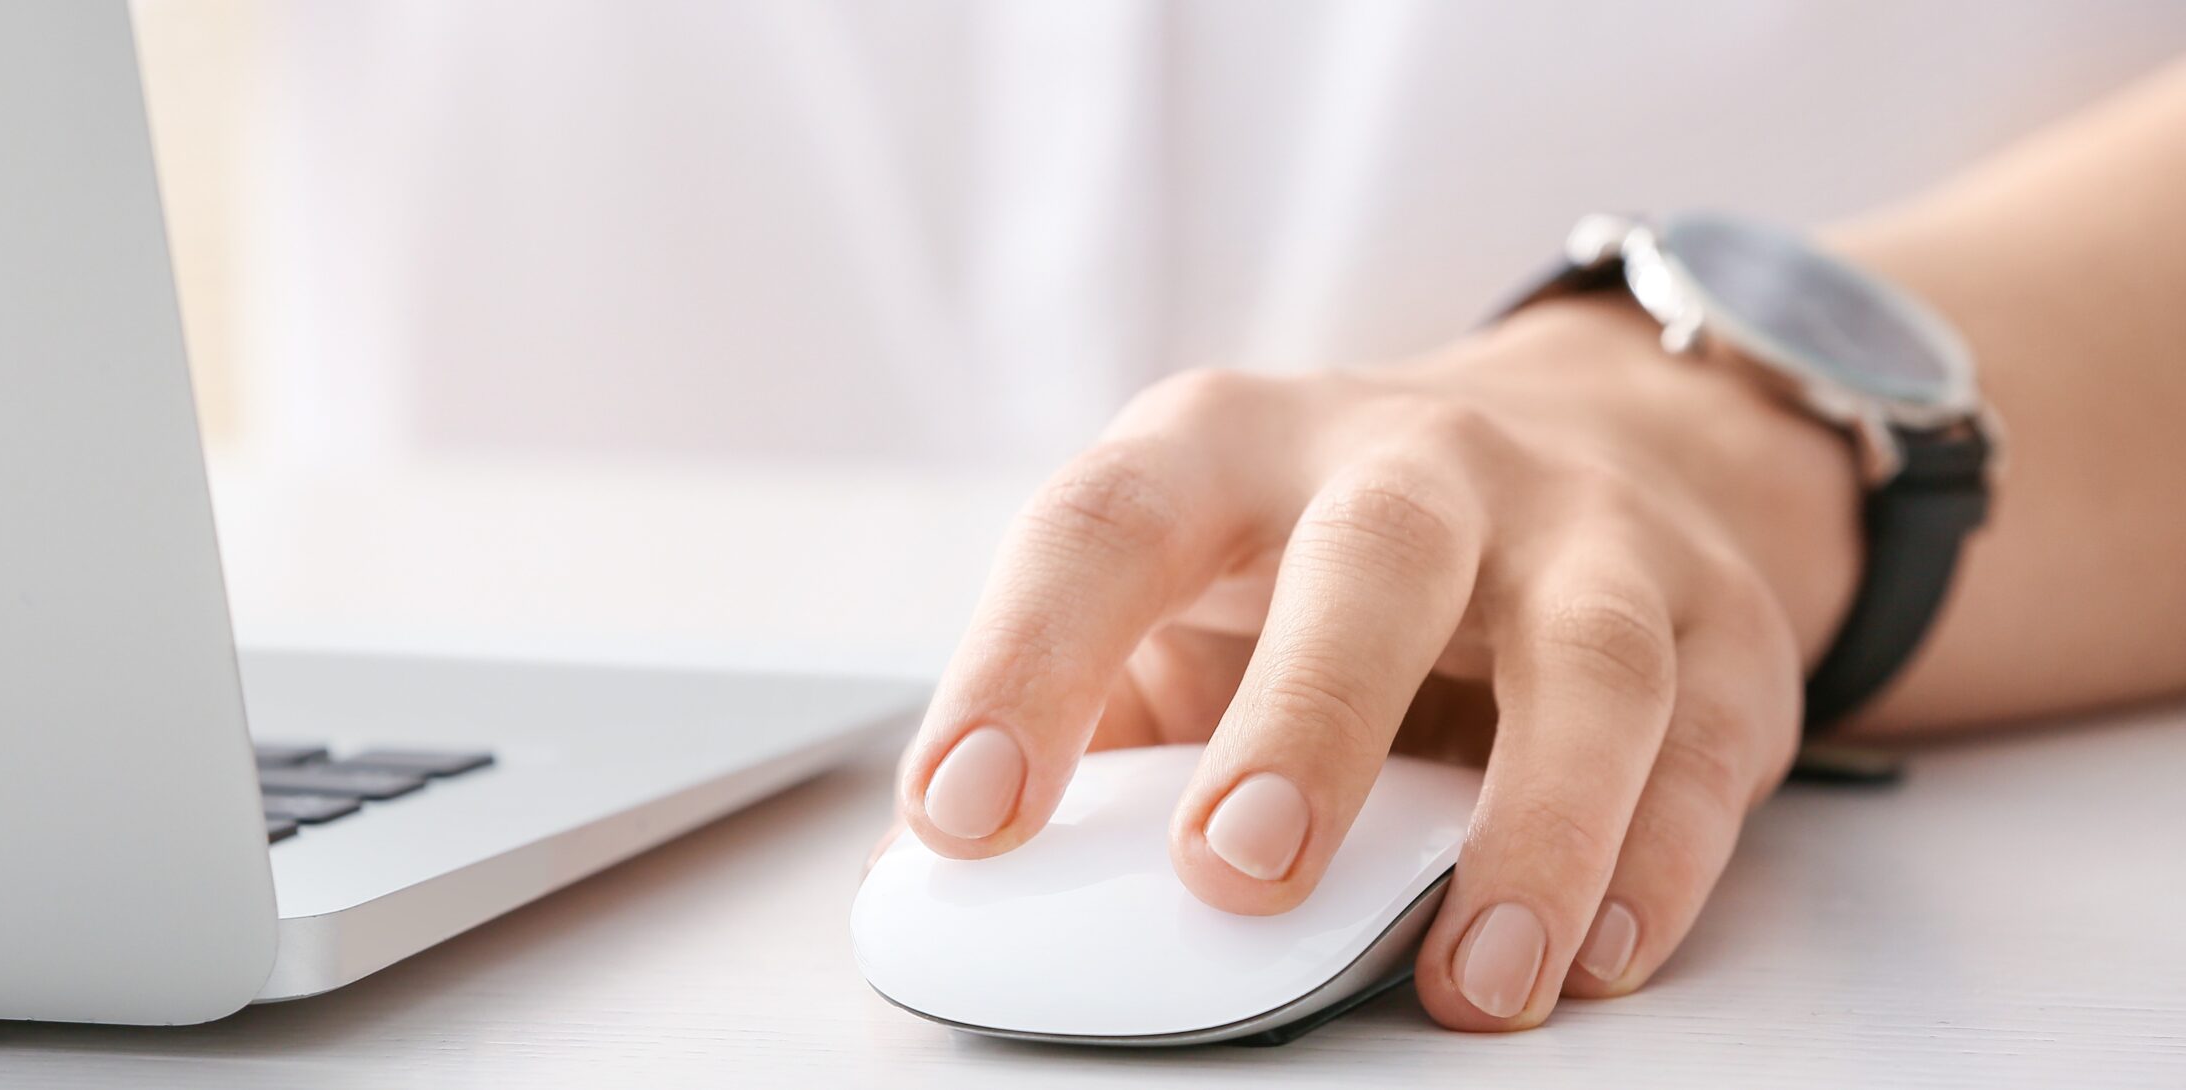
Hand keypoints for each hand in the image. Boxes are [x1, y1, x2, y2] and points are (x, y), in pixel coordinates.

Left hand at [884, 297, 1864, 1029]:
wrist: (1586, 439)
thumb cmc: (1319, 562)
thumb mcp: (1189, 597)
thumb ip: (1104, 722)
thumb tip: (964, 892)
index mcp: (1228, 450)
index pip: (1106, 528)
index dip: (1026, 664)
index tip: (962, 817)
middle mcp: (1411, 461)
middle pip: (1372, 562)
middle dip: (1306, 718)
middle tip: (1236, 871)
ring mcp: (1582, 526)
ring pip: (1586, 655)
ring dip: (1531, 827)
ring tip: (1467, 979)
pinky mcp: (1716, 615)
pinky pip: (1704, 739)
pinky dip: (1658, 857)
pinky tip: (1590, 957)